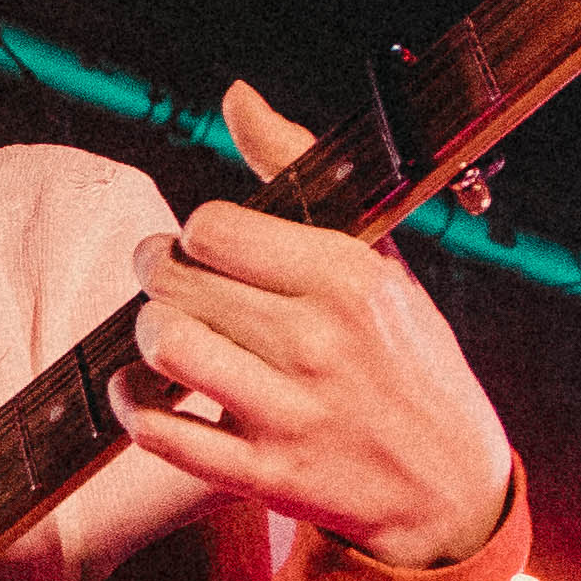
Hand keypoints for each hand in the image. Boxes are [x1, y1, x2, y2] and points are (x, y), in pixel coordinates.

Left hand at [113, 81, 517, 570]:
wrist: (448, 483)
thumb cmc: (404, 357)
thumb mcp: (376, 259)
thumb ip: (297, 173)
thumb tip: (236, 97)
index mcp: (346, 278)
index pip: (213, 227)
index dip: (192, 234)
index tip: (203, 247)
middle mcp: (318, 342)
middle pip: (176, 283)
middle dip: (157, 277)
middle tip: (169, 283)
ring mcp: (290, 412)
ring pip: (165, 347)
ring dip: (145, 338)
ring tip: (165, 335)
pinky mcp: (264, 474)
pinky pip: (160, 433)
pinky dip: (133, 407)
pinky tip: (145, 391)